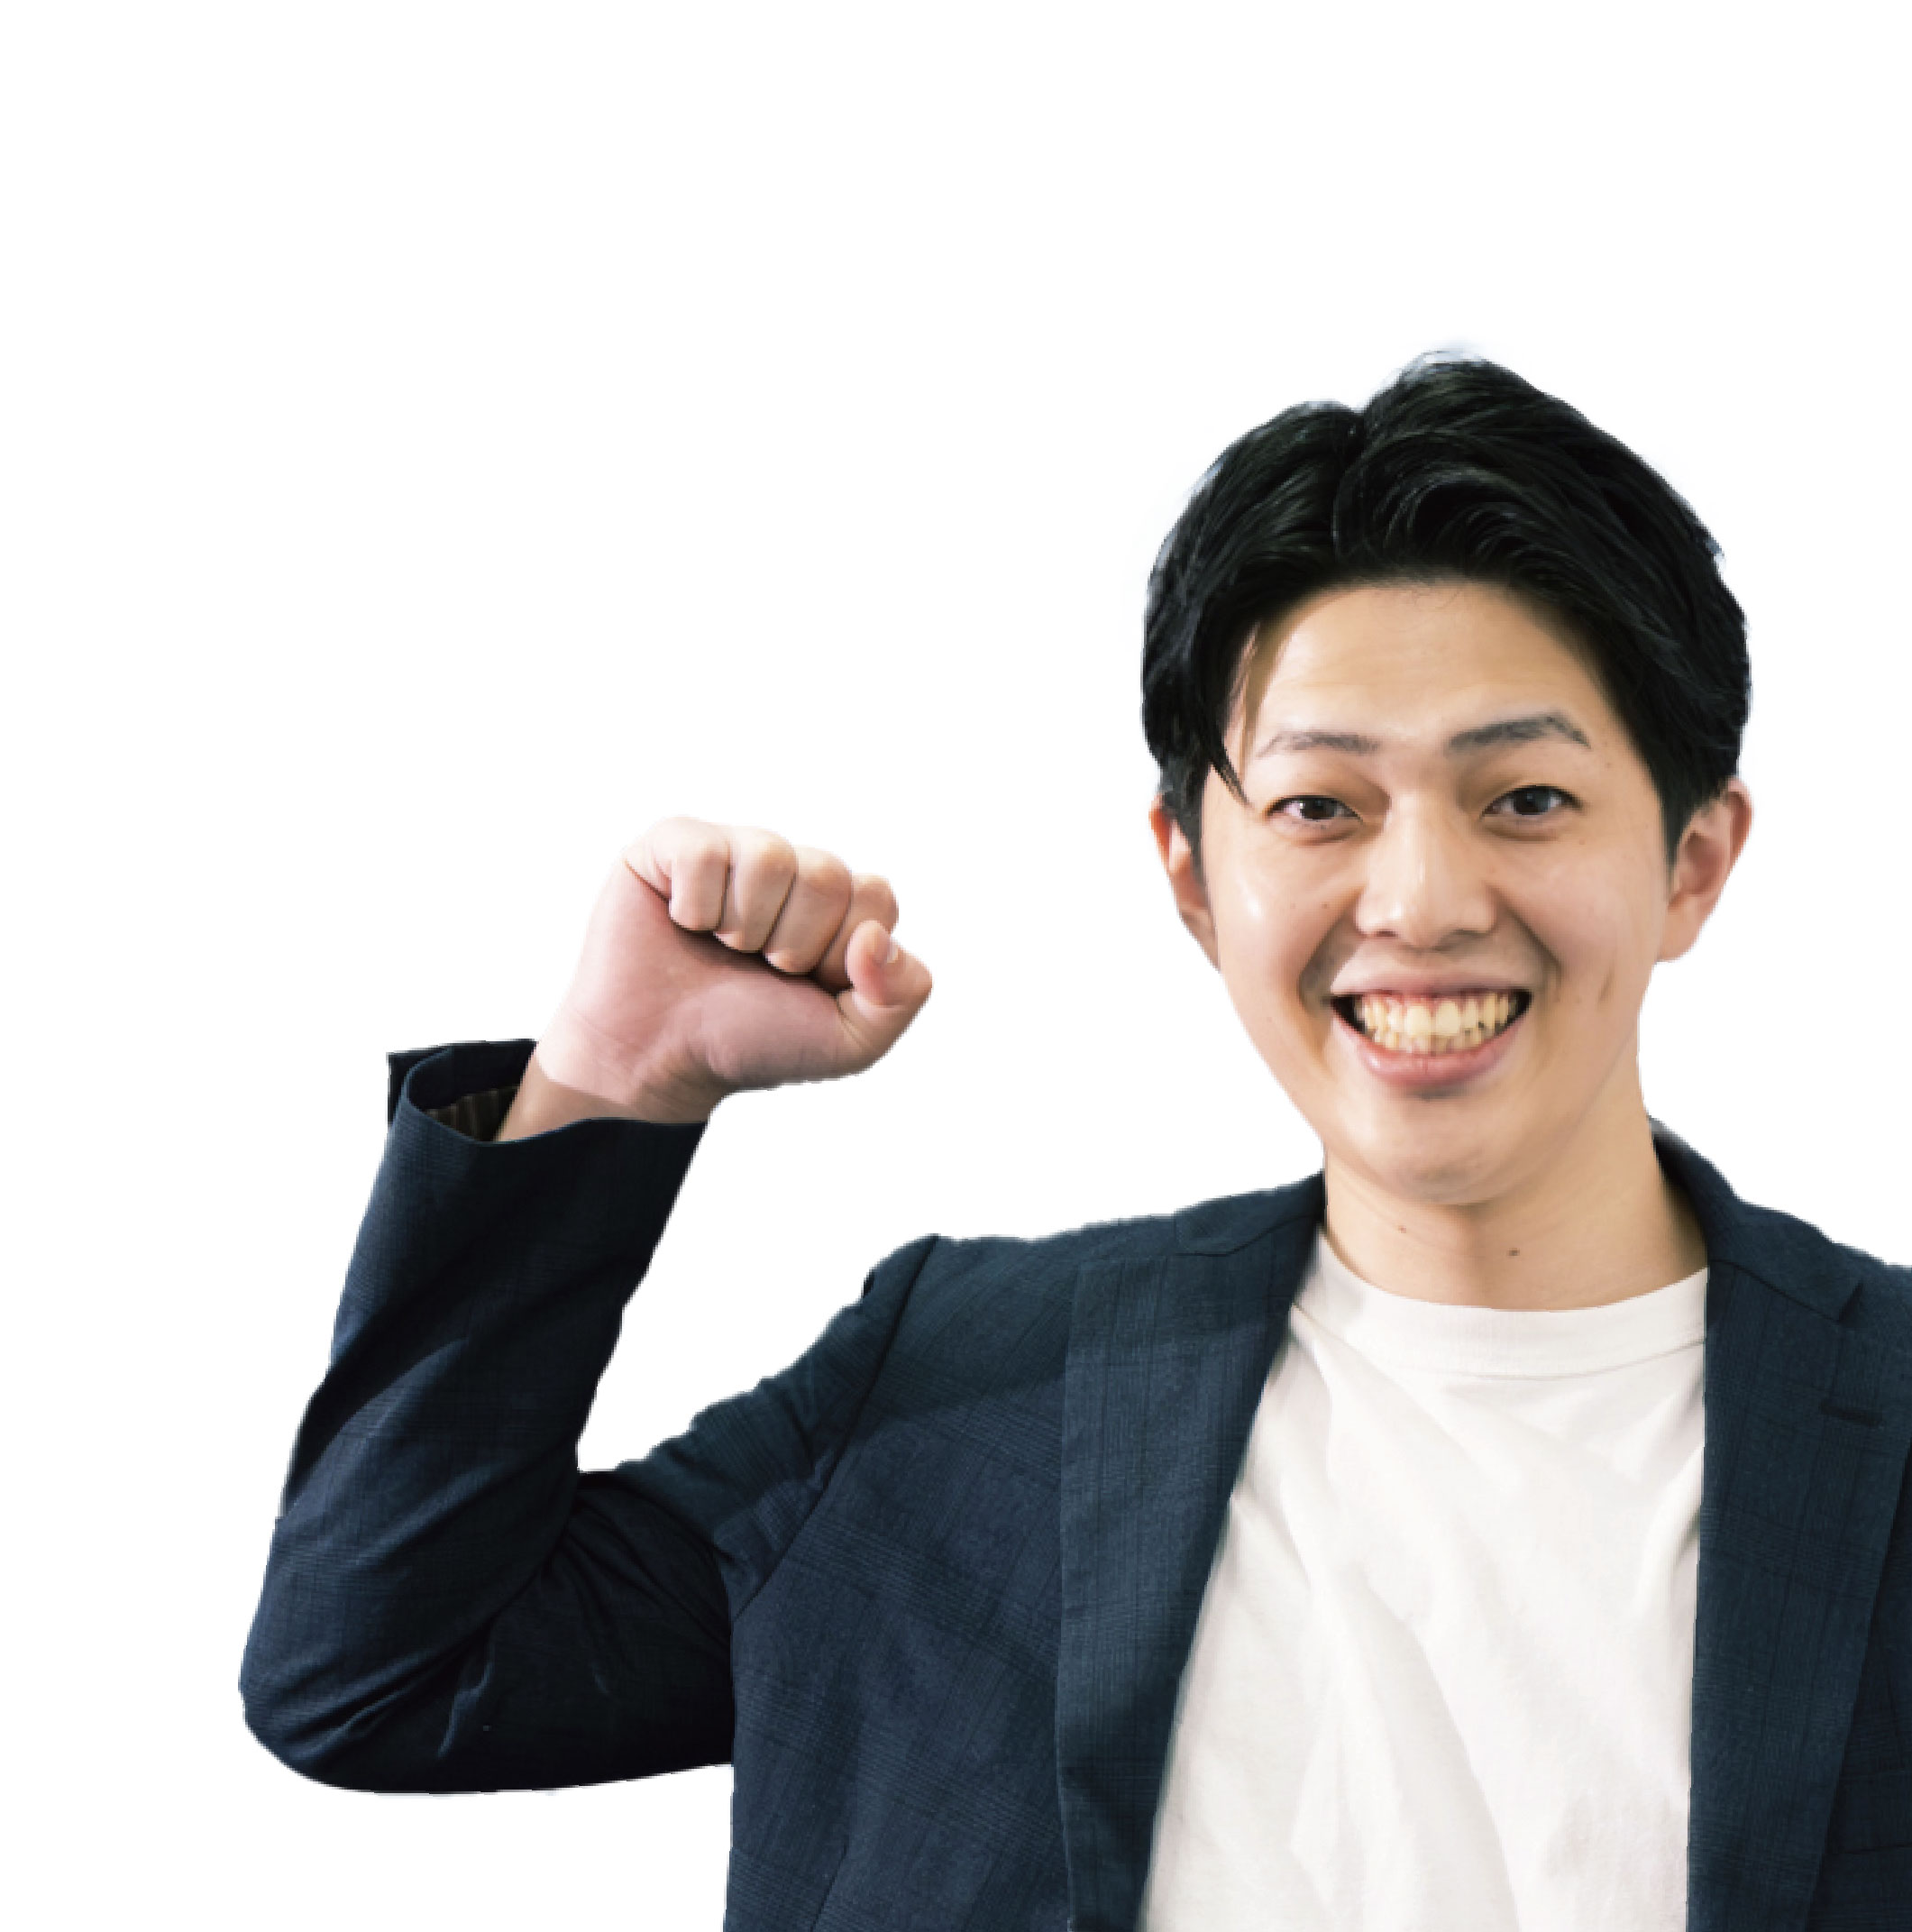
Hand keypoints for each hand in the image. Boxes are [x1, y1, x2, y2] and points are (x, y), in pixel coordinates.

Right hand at [521, 817, 933, 1125]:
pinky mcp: (670, 846)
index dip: (839, 954)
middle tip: (756, 968)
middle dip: (792, 943)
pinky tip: (681, 924)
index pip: (874, 896)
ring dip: (743, 926)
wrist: (657, 1061)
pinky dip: (694, 905)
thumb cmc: (750, 1042)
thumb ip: (900, 996)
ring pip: (769, 858)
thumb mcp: (849, 1043)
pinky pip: (705, 852)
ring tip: (719, 948)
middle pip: (826, 874)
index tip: (803, 983)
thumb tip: (875, 937)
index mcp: (837, 906)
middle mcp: (789, 870)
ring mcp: (732, 851)